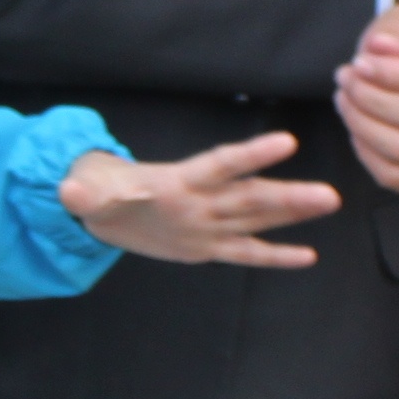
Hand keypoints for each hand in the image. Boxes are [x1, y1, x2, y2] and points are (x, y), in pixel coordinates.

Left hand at [56, 133, 340, 268]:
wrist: (106, 211)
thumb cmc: (101, 192)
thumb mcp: (89, 193)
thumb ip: (86, 193)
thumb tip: (69, 190)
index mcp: (179, 182)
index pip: (220, 166)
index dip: (250, 155)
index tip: (285, 142)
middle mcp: (204, 200)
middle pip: (251, 196)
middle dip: (289, 195)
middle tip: (327, 193)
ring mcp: (211, 222)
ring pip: (258, 217)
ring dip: (293, 213)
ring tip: (329, 203)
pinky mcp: (210, 246)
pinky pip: (246, 251)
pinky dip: (275, 256)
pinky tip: (307, 256)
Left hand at [333, 7, 398, 202]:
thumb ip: (393, 31)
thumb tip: (381, 46)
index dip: (390, 74)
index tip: (357, 63)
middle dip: (368, 98)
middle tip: (344, 80)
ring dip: (362, 126)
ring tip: (345, 101)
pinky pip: (396, 177)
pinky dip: (367, 155)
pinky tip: (357, 130)